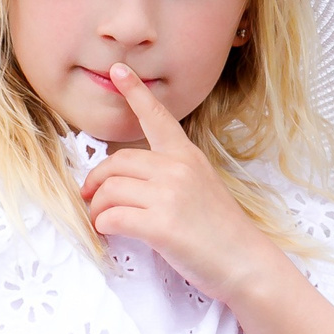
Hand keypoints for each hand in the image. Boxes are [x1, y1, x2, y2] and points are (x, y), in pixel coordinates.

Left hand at [79, 63, 278, 302]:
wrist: (245, 263)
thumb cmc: (220, 232)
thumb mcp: (201, 188)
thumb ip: (170, 175)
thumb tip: (128, 179)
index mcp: (187, 157)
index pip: (158, 117)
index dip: (135, 92)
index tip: (118, 70)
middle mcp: (178, 169)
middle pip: (116, 162)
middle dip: (96, 180)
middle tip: (89, 196)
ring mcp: (169, 195)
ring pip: (109, 190)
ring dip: (97, 208)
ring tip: (102, 221)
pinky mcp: (161, 225)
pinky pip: (112, 217)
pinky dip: (103, 225)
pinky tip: (109, 232)